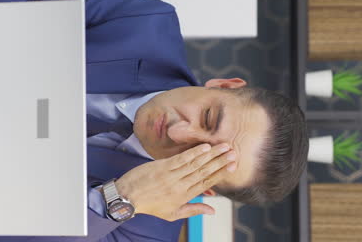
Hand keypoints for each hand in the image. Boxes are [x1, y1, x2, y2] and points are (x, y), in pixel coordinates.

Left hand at [115, 143, 235, 221]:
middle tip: (234, 153)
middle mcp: (180, 185)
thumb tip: (213, 210)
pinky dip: (193, 152)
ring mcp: (171, 175)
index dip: (221, 174)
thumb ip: (194, 209)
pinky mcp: (162, 166)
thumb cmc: (150, 205)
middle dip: (220, 162)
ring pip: (195, 164)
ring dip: (211, 154)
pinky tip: (205, 147)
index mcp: (184, 197)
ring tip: (224, 146)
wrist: (128, 197)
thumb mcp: (173, 214)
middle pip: (204, 172)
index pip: (207, 184)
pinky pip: (181, 158)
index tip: (232, 166)